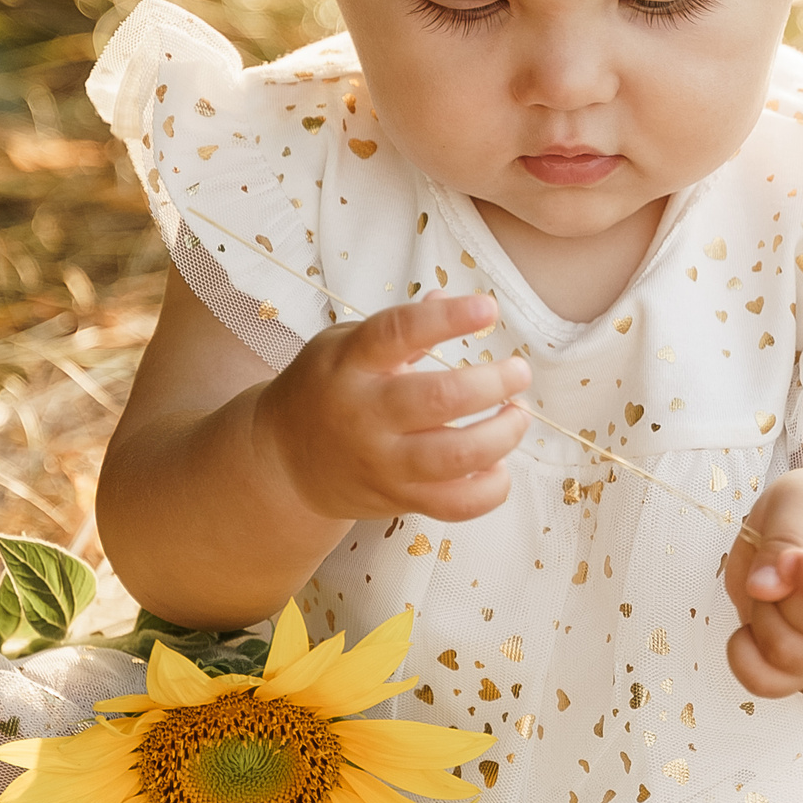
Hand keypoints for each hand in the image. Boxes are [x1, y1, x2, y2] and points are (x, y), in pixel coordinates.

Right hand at [256, 292, 529, 523]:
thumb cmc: (325, 390)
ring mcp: (382, 462)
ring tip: (519, 415)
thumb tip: (447, 297)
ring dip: (502, 435)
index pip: (399, 333)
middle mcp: (365, 413)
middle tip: (518, 372)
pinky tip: (499, 465)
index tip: (488, 309)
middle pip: (439, 399)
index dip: (447, 319)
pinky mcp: (397, 499)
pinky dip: (490, 489)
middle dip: (493, 383)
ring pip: (455, 456)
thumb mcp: (345, 345)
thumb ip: (400, 328)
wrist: (282, 460)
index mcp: (351, 363)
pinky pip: (455, 505)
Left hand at [722, 469, 802, 699]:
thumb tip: (763, 587)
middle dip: (784, 592)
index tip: (790, 560)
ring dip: (762, 619)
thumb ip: (784, 534)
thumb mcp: (801, 496)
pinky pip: (770, 684)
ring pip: (795, 657)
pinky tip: (746, 628)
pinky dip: (744, 659)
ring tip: (767, 589)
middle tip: (778, 563)